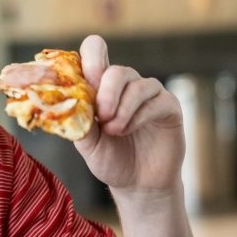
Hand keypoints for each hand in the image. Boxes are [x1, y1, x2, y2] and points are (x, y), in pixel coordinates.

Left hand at [73, 35, 184, 191]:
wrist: (138, 185)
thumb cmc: (110, 159)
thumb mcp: (88, 144)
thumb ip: (79, 122)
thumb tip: (68, 104)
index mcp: (102, 85)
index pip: (95, 51)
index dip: (88, 61)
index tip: (84, 85)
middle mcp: (126, 84)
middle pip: (116, 70)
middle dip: (106, 94)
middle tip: (102, 117)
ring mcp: (149, 93)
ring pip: (136, 84)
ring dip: (122, 109)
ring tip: (113, 131)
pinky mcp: (169, 106)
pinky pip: (156, 100)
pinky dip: (139, 115)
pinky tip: (128, 130)